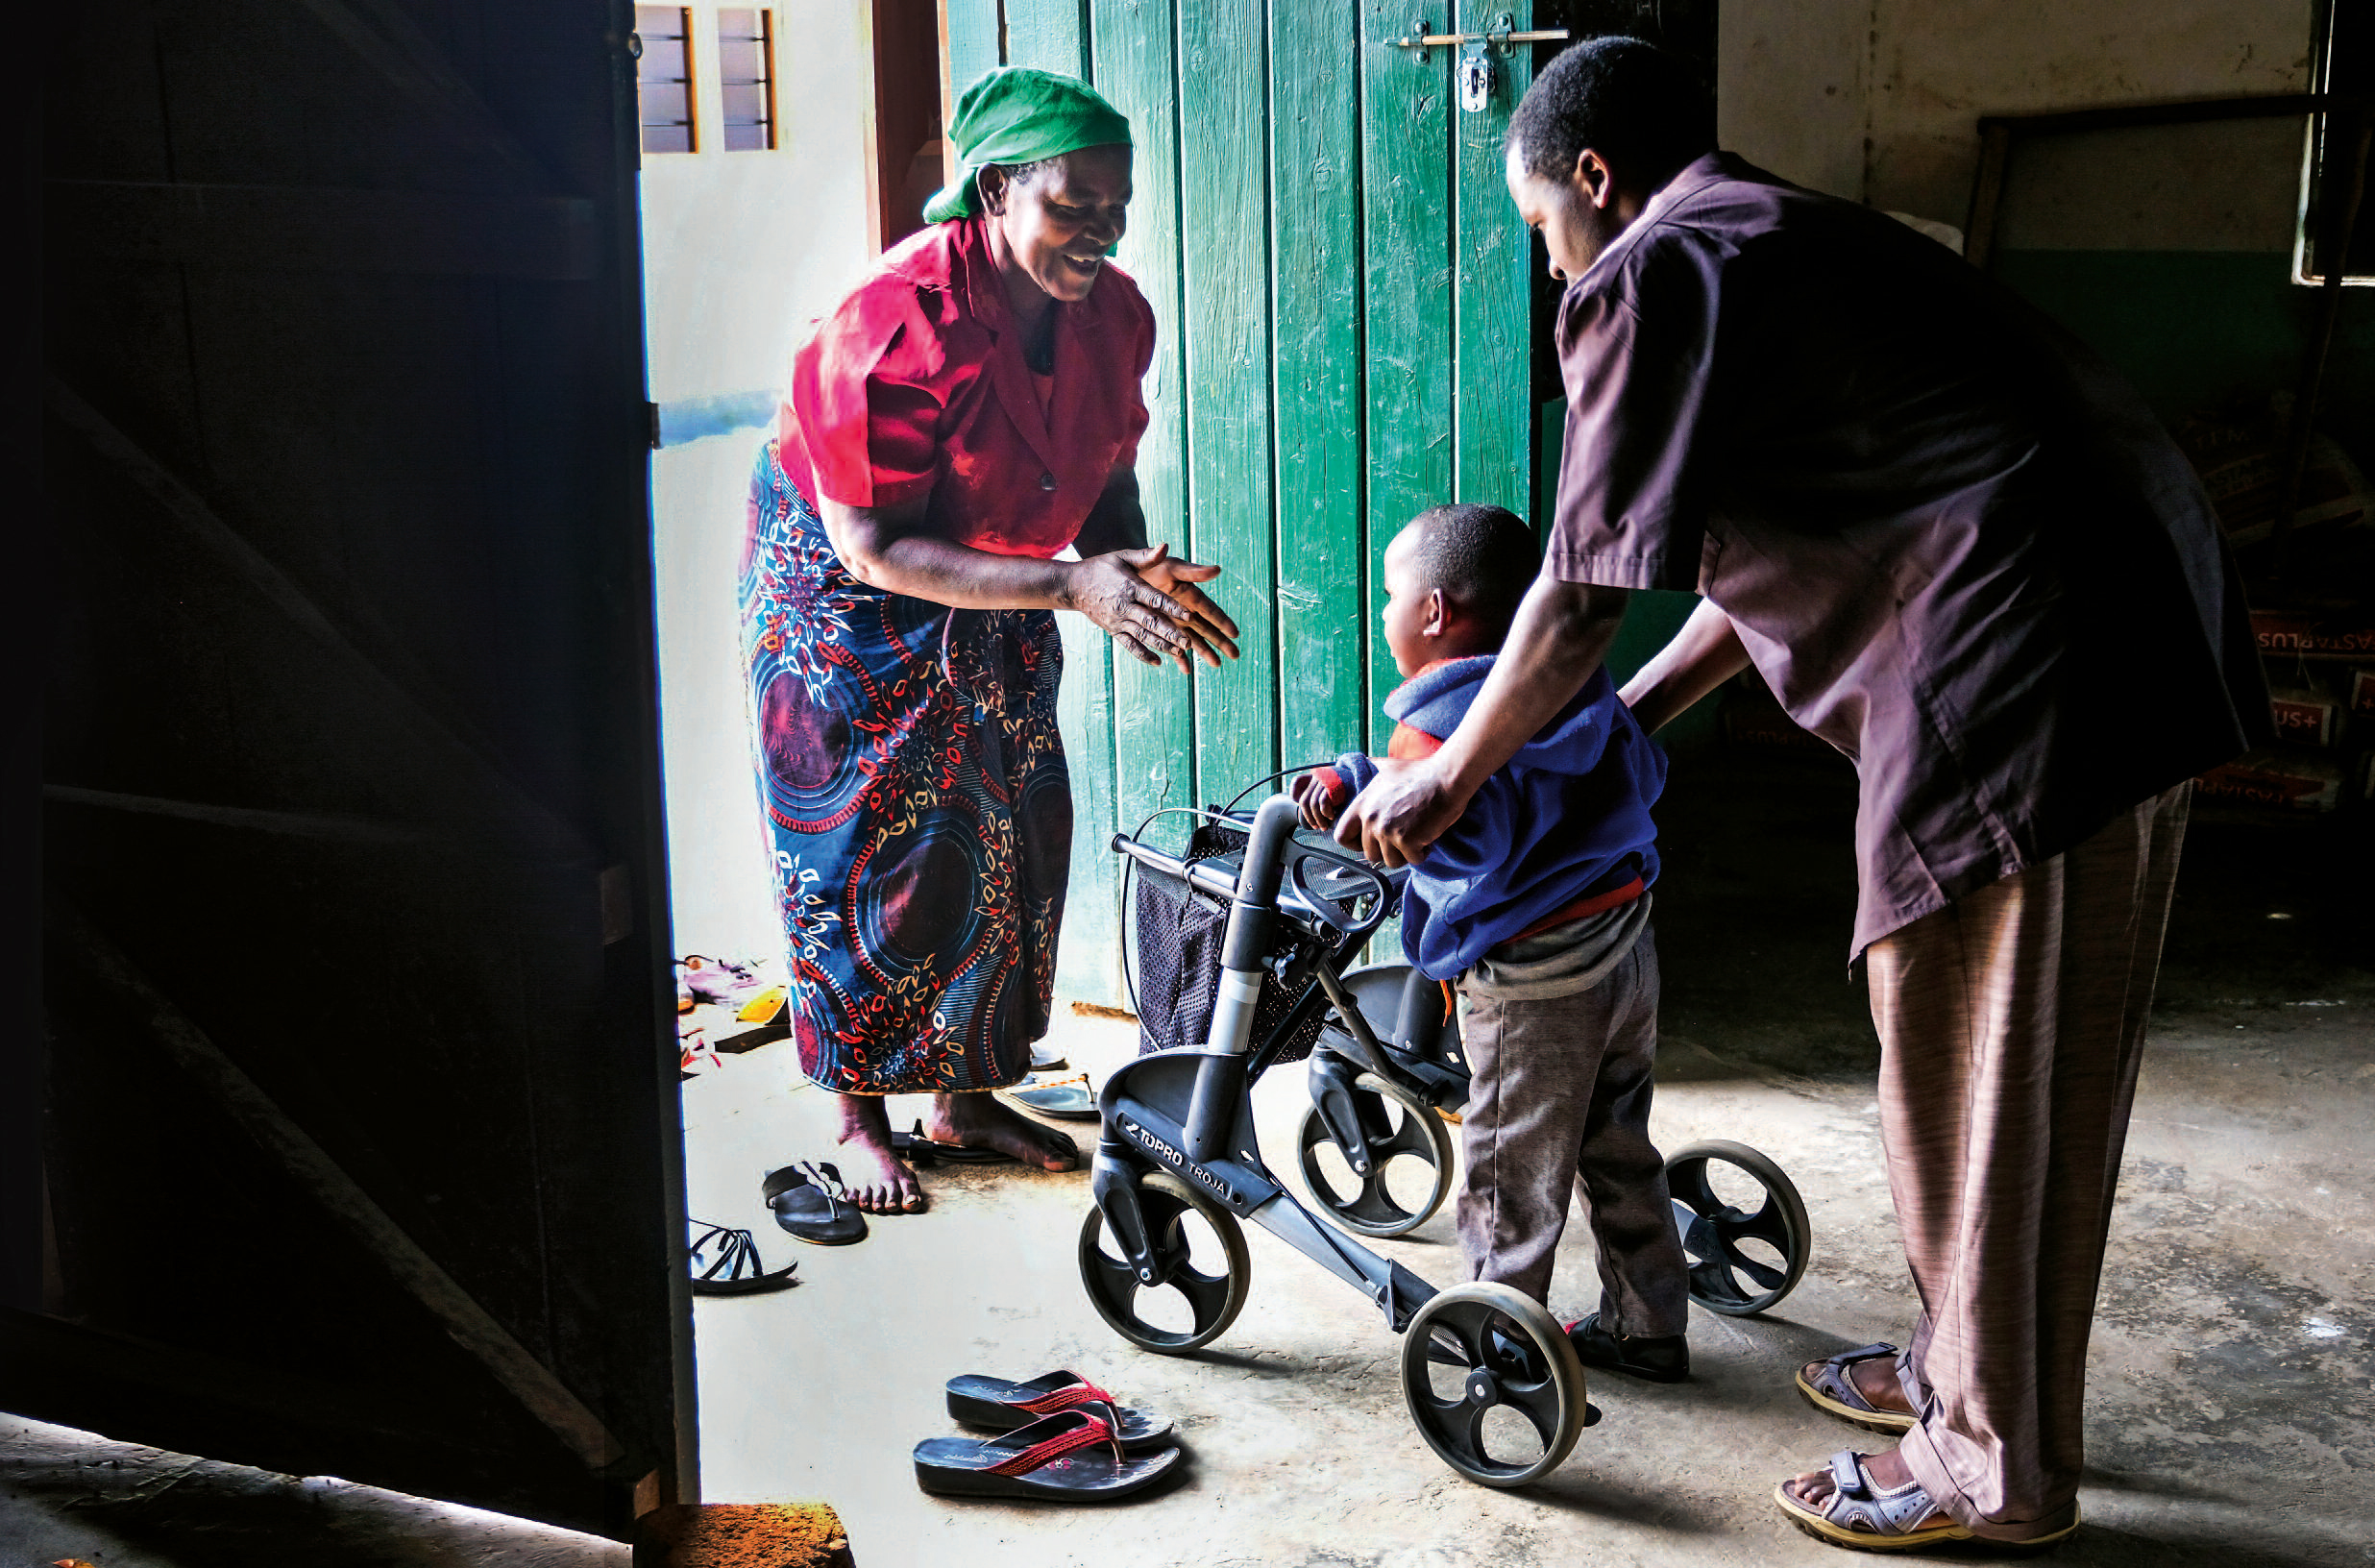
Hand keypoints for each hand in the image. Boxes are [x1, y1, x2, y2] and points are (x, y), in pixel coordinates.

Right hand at [1066, 545, 1238, 671]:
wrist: (1073, 586)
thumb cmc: (1102, 567)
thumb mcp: (1122, 557)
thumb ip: (1146, 556)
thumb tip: (1166, 547)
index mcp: (1130, 587)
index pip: (1154, 599)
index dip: (1171, 608)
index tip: (1188, 615)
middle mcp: (1124, 606)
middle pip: (1150, 622)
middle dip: (1170, 633)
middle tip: (1189, 643)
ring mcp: (1118, 621)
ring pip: (1143, 636)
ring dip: (1161, 645)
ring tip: (1180, 653)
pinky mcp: (1113, 630)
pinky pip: (1129, 645)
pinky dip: (1143, 654)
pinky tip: (1158, 662)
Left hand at [1134, 544, 1241, 662]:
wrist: (1128, 570)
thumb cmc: (1152, 565)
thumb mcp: (1171, 566)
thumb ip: (1192, 571)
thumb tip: (1217, 569)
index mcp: (1190, 594)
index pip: (1210, 610)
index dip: (1222, 621)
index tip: (1235, 633)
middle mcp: (1185, 609)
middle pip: (1206, 628)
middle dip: (1220, 641)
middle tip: (1235, 655)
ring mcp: (1173, 620)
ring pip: (1192, 639)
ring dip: (1204, 652)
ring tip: (1217, 665)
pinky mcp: (1161, 628)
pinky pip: (1171, 645)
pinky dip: (1178, 657)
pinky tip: (1186, 670)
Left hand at [1291, 770, 1343, 830]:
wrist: (1360, 780)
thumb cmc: (1345, 787)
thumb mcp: (1327, 786)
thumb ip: (1313, 790)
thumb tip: (1296, 800)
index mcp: (1314, 775)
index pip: (1298, 787)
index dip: (1301, 804)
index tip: (1309, 819)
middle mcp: (1317, 776)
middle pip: (1304, 801)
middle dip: (1309, 817)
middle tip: (1316, 827)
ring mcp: (1324, 780)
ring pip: (1313, 804)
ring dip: (1319, 819)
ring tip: (1325, 826)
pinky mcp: (1332, 785)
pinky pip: (1323, 803)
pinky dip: (1326, 813)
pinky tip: (1332, 817)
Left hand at [1332, 755, 1470, 868]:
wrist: (1446, 777)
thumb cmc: (1422, 772)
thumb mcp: (1388, 767)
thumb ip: (1371, 769)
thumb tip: (1360, 761)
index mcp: (1363, 804)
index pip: (1341, 836)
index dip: (1355, 844)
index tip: (1370, 842)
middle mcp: (1371, 818)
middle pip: (1370, 854)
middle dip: (1388, 850)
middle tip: (1403, 837)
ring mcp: (1388, 830)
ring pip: (1391, 861)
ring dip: (1405, 853)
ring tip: (1416, 836)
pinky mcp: (1406, 840)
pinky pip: (1412, 860)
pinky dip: (1422, 853)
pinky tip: (1427, 837)